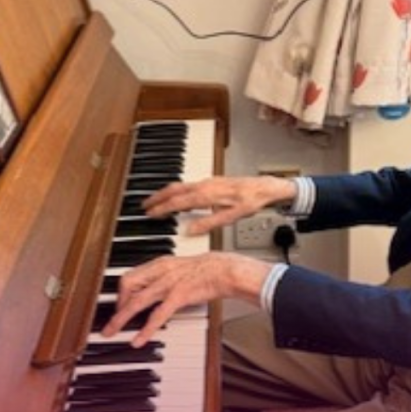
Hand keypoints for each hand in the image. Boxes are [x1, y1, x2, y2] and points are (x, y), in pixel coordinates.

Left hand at [101, 252, 270, 346]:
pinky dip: (145, 330)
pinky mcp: (178, 296)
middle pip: (126, 285)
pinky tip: (138, 340)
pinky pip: (157, 315)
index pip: (130, 276)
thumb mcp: (178, 269)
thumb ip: (163, 277)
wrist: (224, 270)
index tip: (119, 305)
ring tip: (111, 332)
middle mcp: (160, 272)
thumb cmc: (205, 270)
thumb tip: (151, 289)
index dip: (120, 293)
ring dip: (120, 319)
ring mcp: (168, 284)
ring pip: (136, 302)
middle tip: (115, 321)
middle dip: (117, 305)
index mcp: (159, 264)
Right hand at [143, 176, 296, 234]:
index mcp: (207, 194)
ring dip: (166, 193)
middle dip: (157, 197)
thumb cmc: (252, 201)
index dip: (162, 208)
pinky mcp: (212, 181)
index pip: (178, 201)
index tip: (150, 214)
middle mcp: (205, 184)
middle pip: (175, 189)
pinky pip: (188, 184)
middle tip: (144, 205)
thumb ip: (209, 223)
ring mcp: (208, 181)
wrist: (266, 187)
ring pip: (181, 185)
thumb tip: (190, 230)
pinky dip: (177, 190)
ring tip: (156, 200)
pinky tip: (177, 196)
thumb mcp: (232, 217)